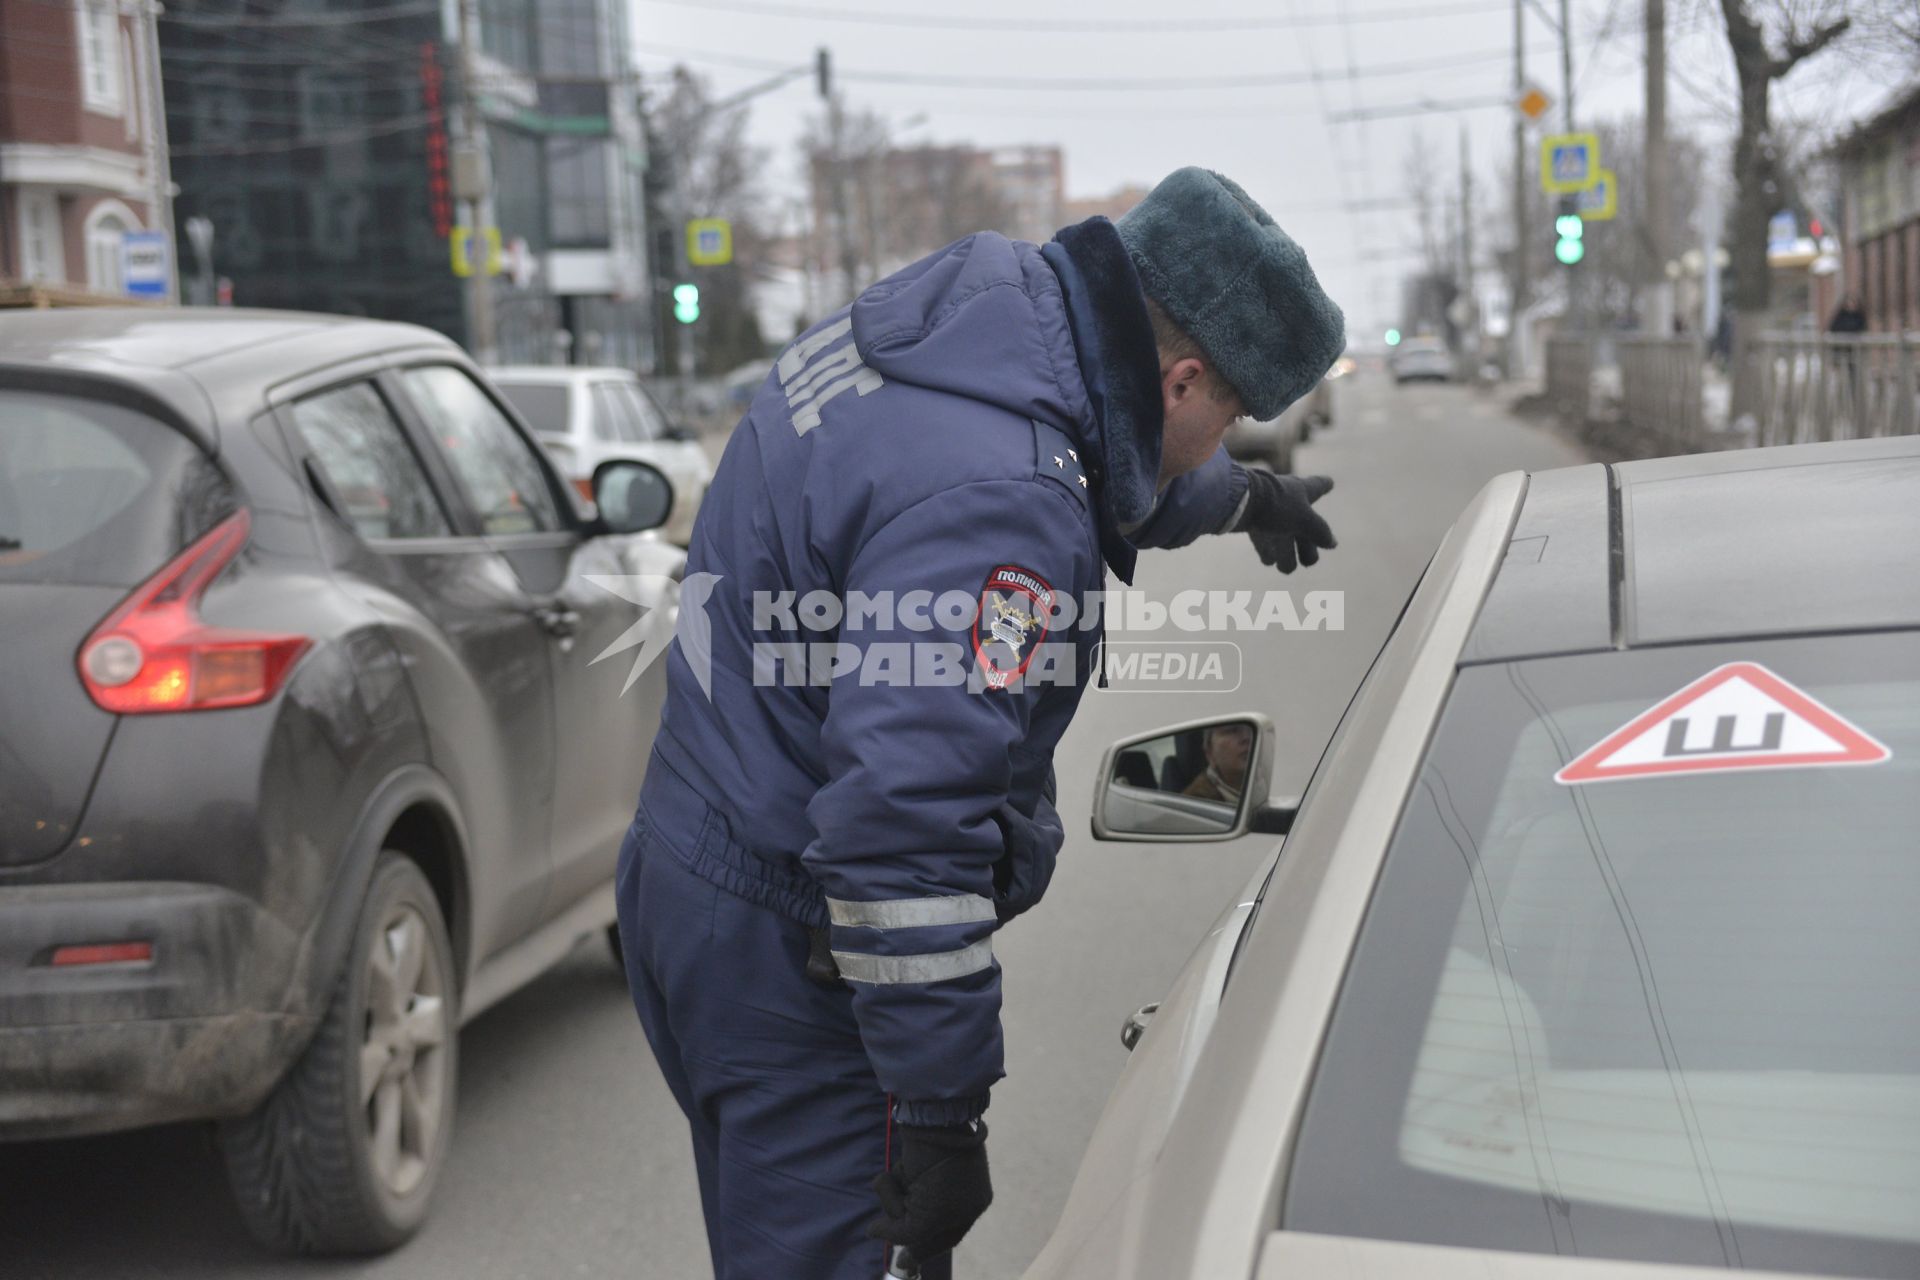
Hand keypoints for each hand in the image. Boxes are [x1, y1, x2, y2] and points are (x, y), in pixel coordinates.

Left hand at [867, 1121, 991, 1260]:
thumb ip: (904, 1234)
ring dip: (894, 1199)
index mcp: (973, 1204)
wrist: (936, 1123)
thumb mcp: (927, 1218)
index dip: (924, 1251)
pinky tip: (887, 1177)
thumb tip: (873, 1232)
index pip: (946, 1237)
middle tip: (884, 1233)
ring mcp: (936, 1175)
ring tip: (891, 1184)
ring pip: (906, 1202)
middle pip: (922, 1222)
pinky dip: (889, 1183)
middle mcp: (956, 1192)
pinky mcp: (916, 1162)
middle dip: (902, 1218)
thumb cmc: (940, 1175)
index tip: (904, 1265)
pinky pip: (897, 1183)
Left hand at [1236, 468, 1335, 572]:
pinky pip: (1264, 539)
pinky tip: (1269, 560)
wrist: (1239, 502)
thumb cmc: (1276, 505)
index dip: (1324, 485)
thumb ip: (1320, 531)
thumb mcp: (1304, 519)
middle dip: (1307, 546)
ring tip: (1285, 567)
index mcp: (1303, 490)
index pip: (1318, 485)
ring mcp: (1270, 511)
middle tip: (1308, 561)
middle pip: (1304, 525)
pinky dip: (1267, 551)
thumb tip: (1332, 543)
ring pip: (1284, 536)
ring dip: (1286, 555)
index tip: (1329, 483)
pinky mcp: (1253, 522)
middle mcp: (1287, 500)